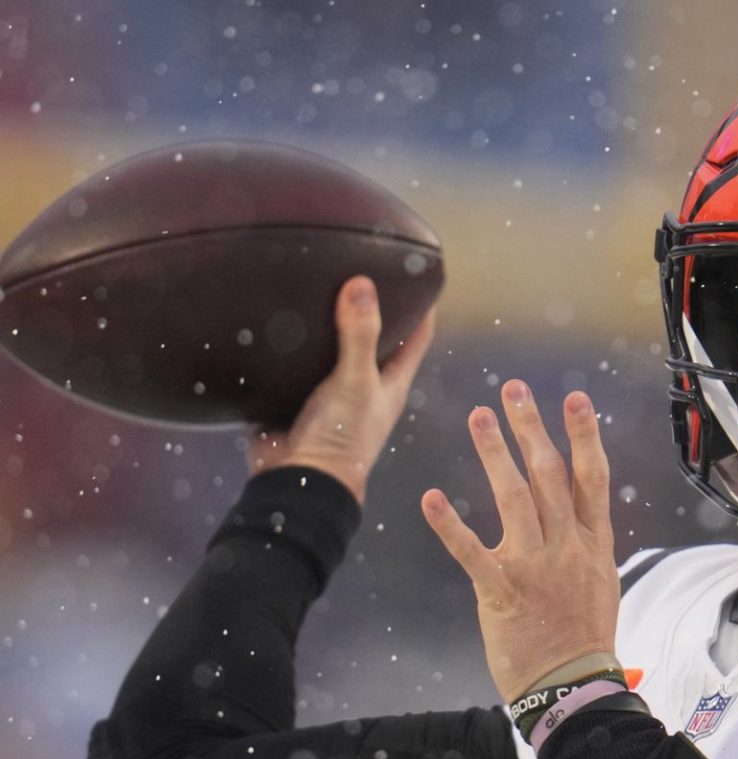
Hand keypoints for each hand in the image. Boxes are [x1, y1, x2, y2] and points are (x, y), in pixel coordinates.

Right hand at [247, 275, 437, 504]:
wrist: (294, 480)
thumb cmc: (340, 436)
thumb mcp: (356, 381)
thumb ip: (360, 335)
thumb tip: (363, 284)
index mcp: (390, 382)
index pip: (416, 336)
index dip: (422, 306)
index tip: (419, 272)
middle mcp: (364, 385)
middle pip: (373, 338)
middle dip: (369, 307)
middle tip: (358, 265)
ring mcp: (330, 391)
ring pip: (332, 348)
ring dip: (326, 323)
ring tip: (316, 280)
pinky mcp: (296, 396)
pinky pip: (296, 363)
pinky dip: (292, 343)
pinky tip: (281, 315)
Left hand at [420, 380, 619, 701]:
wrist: (572, 684)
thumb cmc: (584, 635)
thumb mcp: (601, 580)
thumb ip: (586, 541)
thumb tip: (581, 512)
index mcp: (592, 543)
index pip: (592, 478)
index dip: (584, 435)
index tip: (575, 398)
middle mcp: (566, 547)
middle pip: (550, 475)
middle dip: (532, 428)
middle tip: (513, 389)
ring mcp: (534, 567)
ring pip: (515, 499)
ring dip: (496, 454)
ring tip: (479, 416)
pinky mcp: (501, 591)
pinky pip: (472, 552)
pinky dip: (450, 524)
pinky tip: (432, 497)